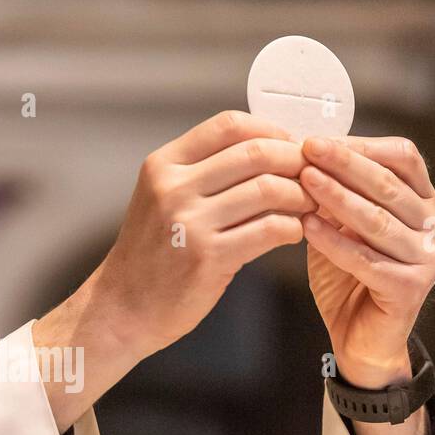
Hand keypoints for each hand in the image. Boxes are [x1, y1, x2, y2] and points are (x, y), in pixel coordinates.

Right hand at [36, 110, 314, 428]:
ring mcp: (188, 222)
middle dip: (294, 162)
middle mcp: (173, 188)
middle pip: (255, 152)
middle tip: (313, 176)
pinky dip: (291, 229)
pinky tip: (293, 234)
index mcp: (163, 165)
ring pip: (268, 189)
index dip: (271, 130)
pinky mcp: (208, 257)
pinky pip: (269, 229)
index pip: (229, 125)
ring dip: (300, 196)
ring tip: (308, 207)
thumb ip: (204, 173)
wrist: (122, 309)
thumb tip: (270, 148)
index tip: (292, 146)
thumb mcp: (163, 200)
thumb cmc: (152, 255)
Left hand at [298, 136, 434, 434]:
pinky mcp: (410, 288)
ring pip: (378, 220)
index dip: (361, 146)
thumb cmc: (349, 276)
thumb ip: (331, 193)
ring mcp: (427, 258)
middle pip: (388, 185)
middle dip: (344, 164)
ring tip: (303, 181)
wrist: (359, 337)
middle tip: (307, 149)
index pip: (402, 158)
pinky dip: (335, 242)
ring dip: (337, 198)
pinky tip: (306, 227)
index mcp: (422, 201)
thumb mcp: (339, 225)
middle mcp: (433, 225)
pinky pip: (367, 259)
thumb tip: (302, 151)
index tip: (317, 138)